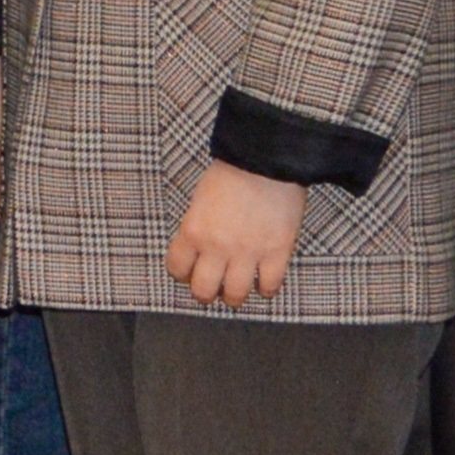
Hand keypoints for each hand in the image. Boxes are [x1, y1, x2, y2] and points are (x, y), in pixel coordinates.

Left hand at [161, 161, 306, 306]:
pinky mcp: (277, 252)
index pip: (177, 268)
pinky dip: (265, 289)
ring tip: (237, 290)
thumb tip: (198, 250)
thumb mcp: (200, 199)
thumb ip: (197, 228)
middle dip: (205, 294)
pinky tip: (263, 282)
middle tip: (212, 289)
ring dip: (234, 296)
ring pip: (235, 295)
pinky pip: (269, 286)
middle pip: (203, 291)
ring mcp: (248, 252)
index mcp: (193, 231)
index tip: (189, 273)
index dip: (182, 274)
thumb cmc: (233, 171)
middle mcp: (217, 246)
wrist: (267, 158)